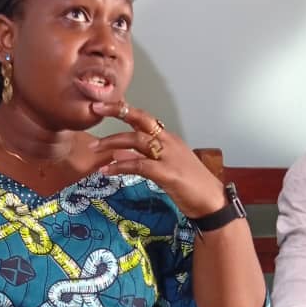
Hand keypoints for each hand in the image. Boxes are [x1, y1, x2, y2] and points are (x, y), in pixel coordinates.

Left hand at [89, 101, 225, 218]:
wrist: (211, 202)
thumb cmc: (189, 186)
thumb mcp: (163, 167)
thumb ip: (141, 158)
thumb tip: (118, 154)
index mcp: (168, 139)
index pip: (144, 118)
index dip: (125, 110)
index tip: (106, 104)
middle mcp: (169, 142)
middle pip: (141, 120)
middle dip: (118, 111)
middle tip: (96, 108)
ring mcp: (169, 156)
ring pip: (137, 140)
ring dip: (113, 142)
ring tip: (94, 146)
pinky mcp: (167, 173)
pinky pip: (139, 165)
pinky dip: (121, 166)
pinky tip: (106, 170)